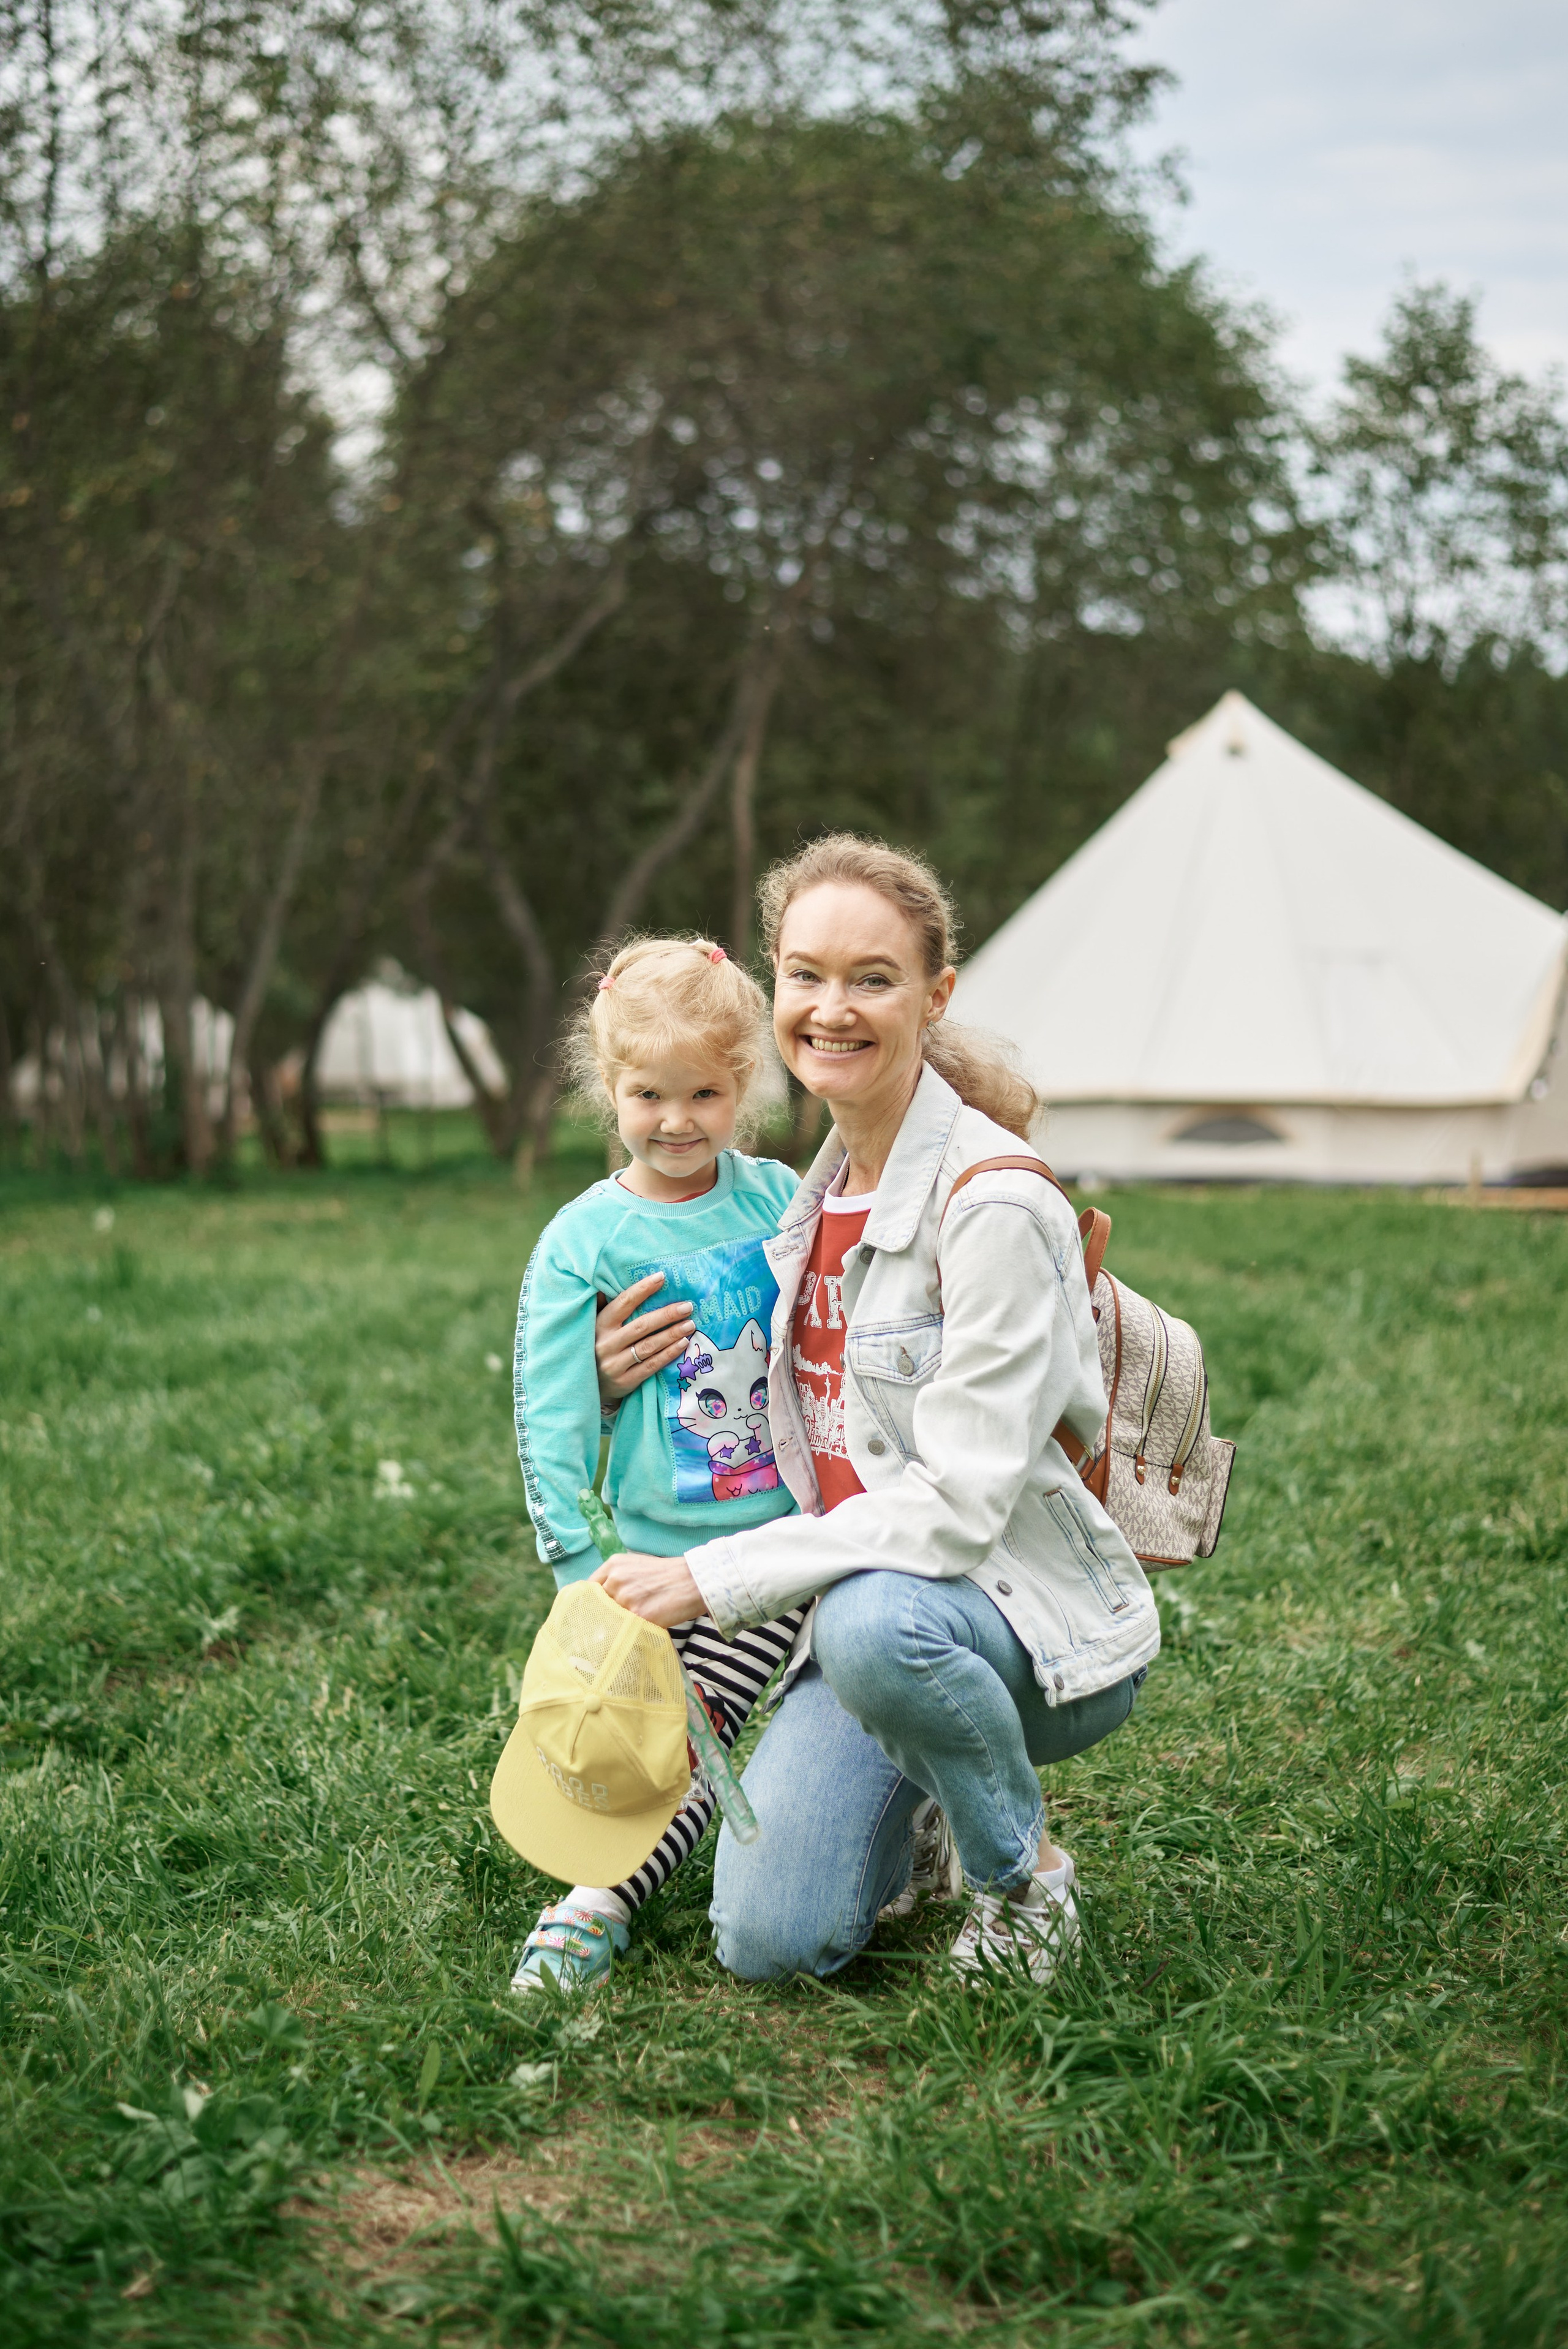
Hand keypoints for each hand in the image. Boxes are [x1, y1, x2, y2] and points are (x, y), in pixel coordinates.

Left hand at [592, 1550, 705, 1627]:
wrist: (694, 1581)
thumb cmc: (668, 1575)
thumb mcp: (636, 1567)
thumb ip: (616, 1580)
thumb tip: (602, 1602)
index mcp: (613, 1565)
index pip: (587, 1589)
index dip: (590, 1604)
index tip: (593, 1614)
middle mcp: (615, 1579)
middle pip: (595, 1607)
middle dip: (603, 1616)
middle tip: (612, 1624)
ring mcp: (625, 1598)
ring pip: (609, 1620)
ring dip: (617, 1627)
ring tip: (630, 1627)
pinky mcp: (637, 1615)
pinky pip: (624, 1630)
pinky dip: (629, 1634)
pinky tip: (638, 1632)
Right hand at [595, 1273, 695, 1403]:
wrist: (584, 1386)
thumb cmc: (595, 1348)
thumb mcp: (595, 1327)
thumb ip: (604, 1306)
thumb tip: (611, 1282)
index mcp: (599, 1325)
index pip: (623, 1303)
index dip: (642, 1289)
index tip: (661, 1277)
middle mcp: (606, 1344)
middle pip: (641, 1325)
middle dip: (666, 1315)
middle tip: (687, 1306)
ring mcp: (615, 1364)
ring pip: (649, 1346)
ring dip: (672, 1334)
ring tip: (690, 1324)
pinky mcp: (625, 1381)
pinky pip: (651, 1365)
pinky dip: (668, 1354)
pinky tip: (683, 1343)